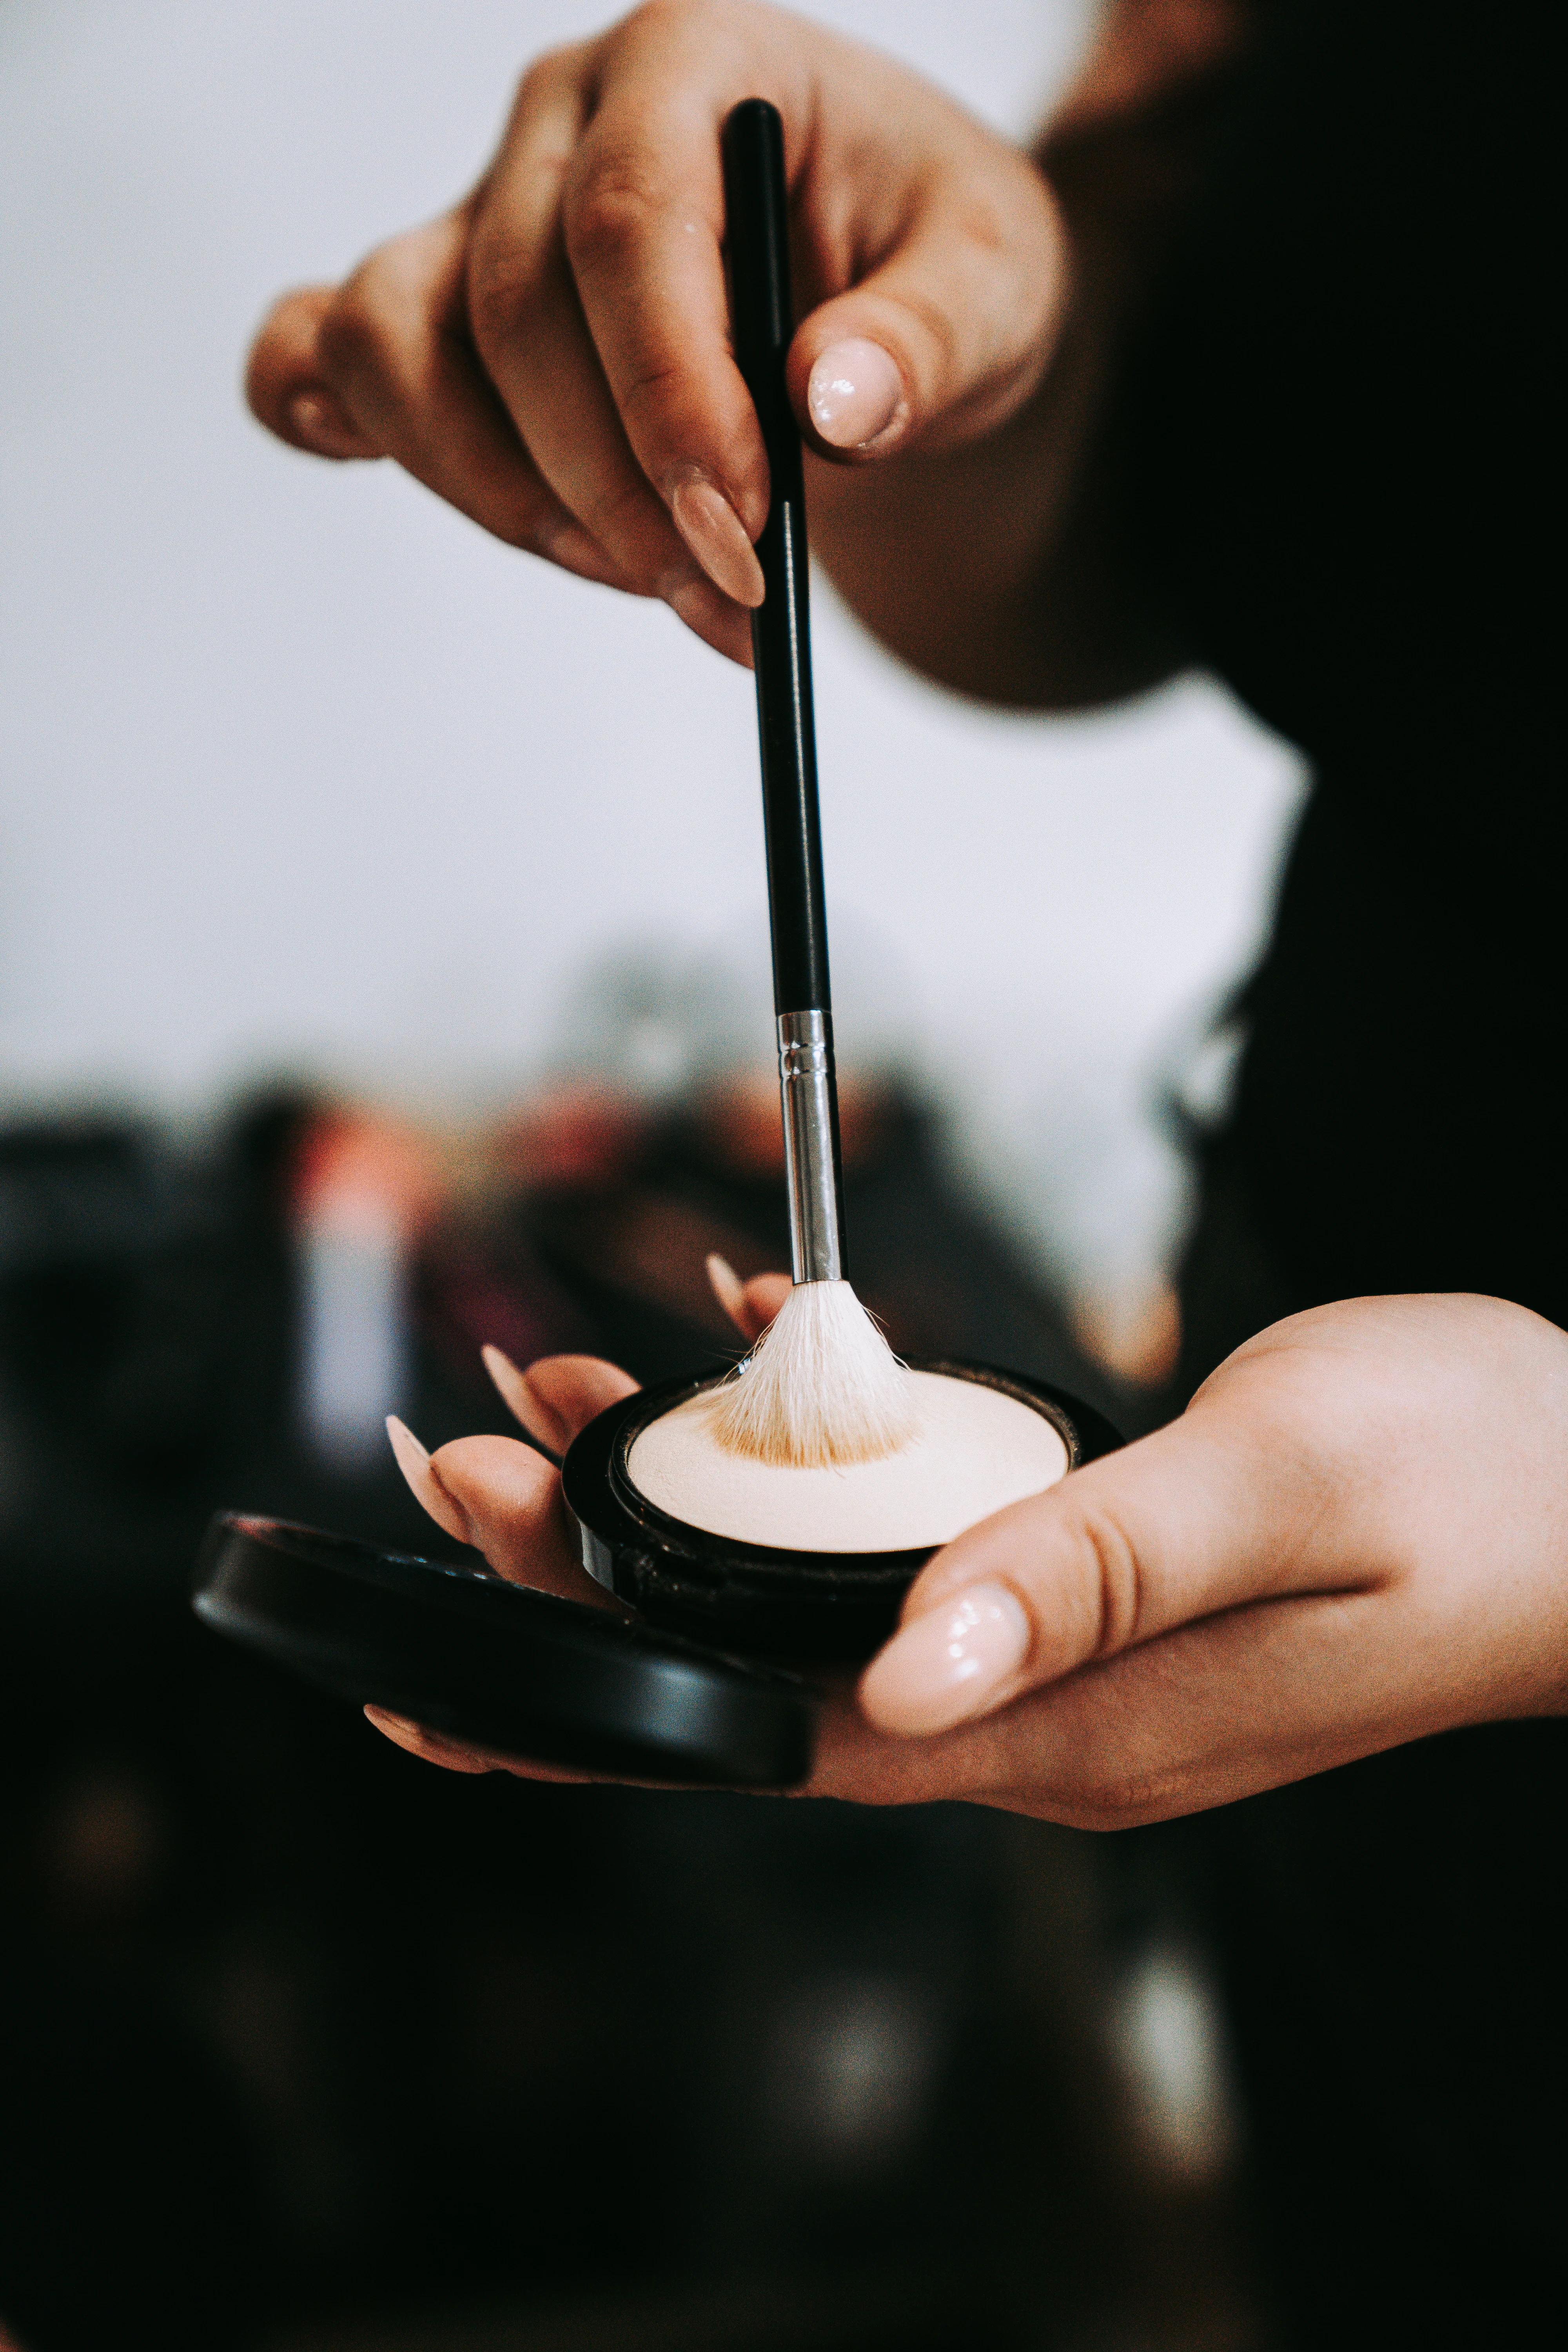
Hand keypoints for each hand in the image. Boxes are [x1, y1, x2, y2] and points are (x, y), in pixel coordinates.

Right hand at [244, 0, 1064, 670]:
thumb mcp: (997, 290)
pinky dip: (335, 424)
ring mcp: (480, 207)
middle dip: (612, 491)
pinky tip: (407, 477)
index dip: (666, 396)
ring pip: (401, 346)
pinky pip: (316, 351)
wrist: (897, 291)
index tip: (737, 536)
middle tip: (724, 602)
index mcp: (699, 58)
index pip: (628, 221)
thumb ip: (931, 340)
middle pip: (512, 308)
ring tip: (646, 580)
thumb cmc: (934, 268)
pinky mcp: (435, 303)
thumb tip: (833, 409)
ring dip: (504, 499)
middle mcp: (565, 113)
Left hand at [377, 1287, 1567, 1821]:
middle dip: (605, 1584)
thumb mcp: (1286, 1486)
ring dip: (691, 1519)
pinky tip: (770, 1368)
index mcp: (1085, 1728)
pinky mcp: (1091, 1612)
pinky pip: (915, 1559)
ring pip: (827, 1615)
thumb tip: (910, 1672)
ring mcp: (1071, 1676)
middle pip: (775, 1677)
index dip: (616, 1663)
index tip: (484, 1547)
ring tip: (568, 1401)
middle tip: (471, 1453)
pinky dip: (820, 1477)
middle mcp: (1054, 1728)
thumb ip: (1095, 1570)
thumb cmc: (1481, 1478)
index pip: (791, 1730)